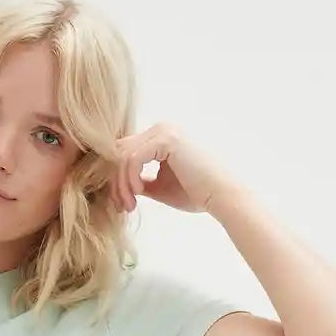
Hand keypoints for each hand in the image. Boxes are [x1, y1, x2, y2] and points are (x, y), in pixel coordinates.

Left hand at [109, 122, 240, 215]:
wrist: (220, 196)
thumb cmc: (195, 194)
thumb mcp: (159, 186)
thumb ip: (139, 181)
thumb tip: (119, 185)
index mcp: (159, 138)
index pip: (124, 153)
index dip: (117, 178)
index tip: (122, 204)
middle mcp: (160, 129)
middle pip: (119, 152)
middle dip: (115, 181)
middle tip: (122, 206)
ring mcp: (163, 131)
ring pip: (123, 156)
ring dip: (121, 184)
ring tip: (130, 205)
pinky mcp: (166, 139)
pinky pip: (132, 158)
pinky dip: (129, 178)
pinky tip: (137, 193)